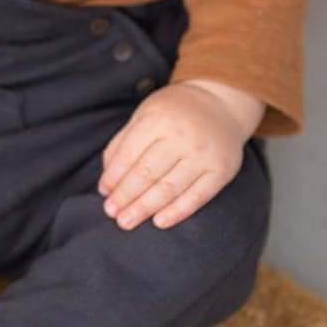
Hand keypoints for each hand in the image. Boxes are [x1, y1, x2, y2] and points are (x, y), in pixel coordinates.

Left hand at [98, 80, 264, 230]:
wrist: (221, 104)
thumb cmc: (172, 114)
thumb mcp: (144, 116)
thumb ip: (123, 144)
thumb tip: (107, 181)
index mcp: (158, 120)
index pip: (129, 154)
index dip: (114, 177)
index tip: (104, 192)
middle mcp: (183, 137)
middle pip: (147, 174)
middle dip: (125, 196)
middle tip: (111, 212)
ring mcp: (204, 155)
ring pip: (169, 188)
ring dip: (145, 208)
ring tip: (126, 222)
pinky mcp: (222, 170)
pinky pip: (198, 196)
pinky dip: (178, 212)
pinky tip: (159, 222)